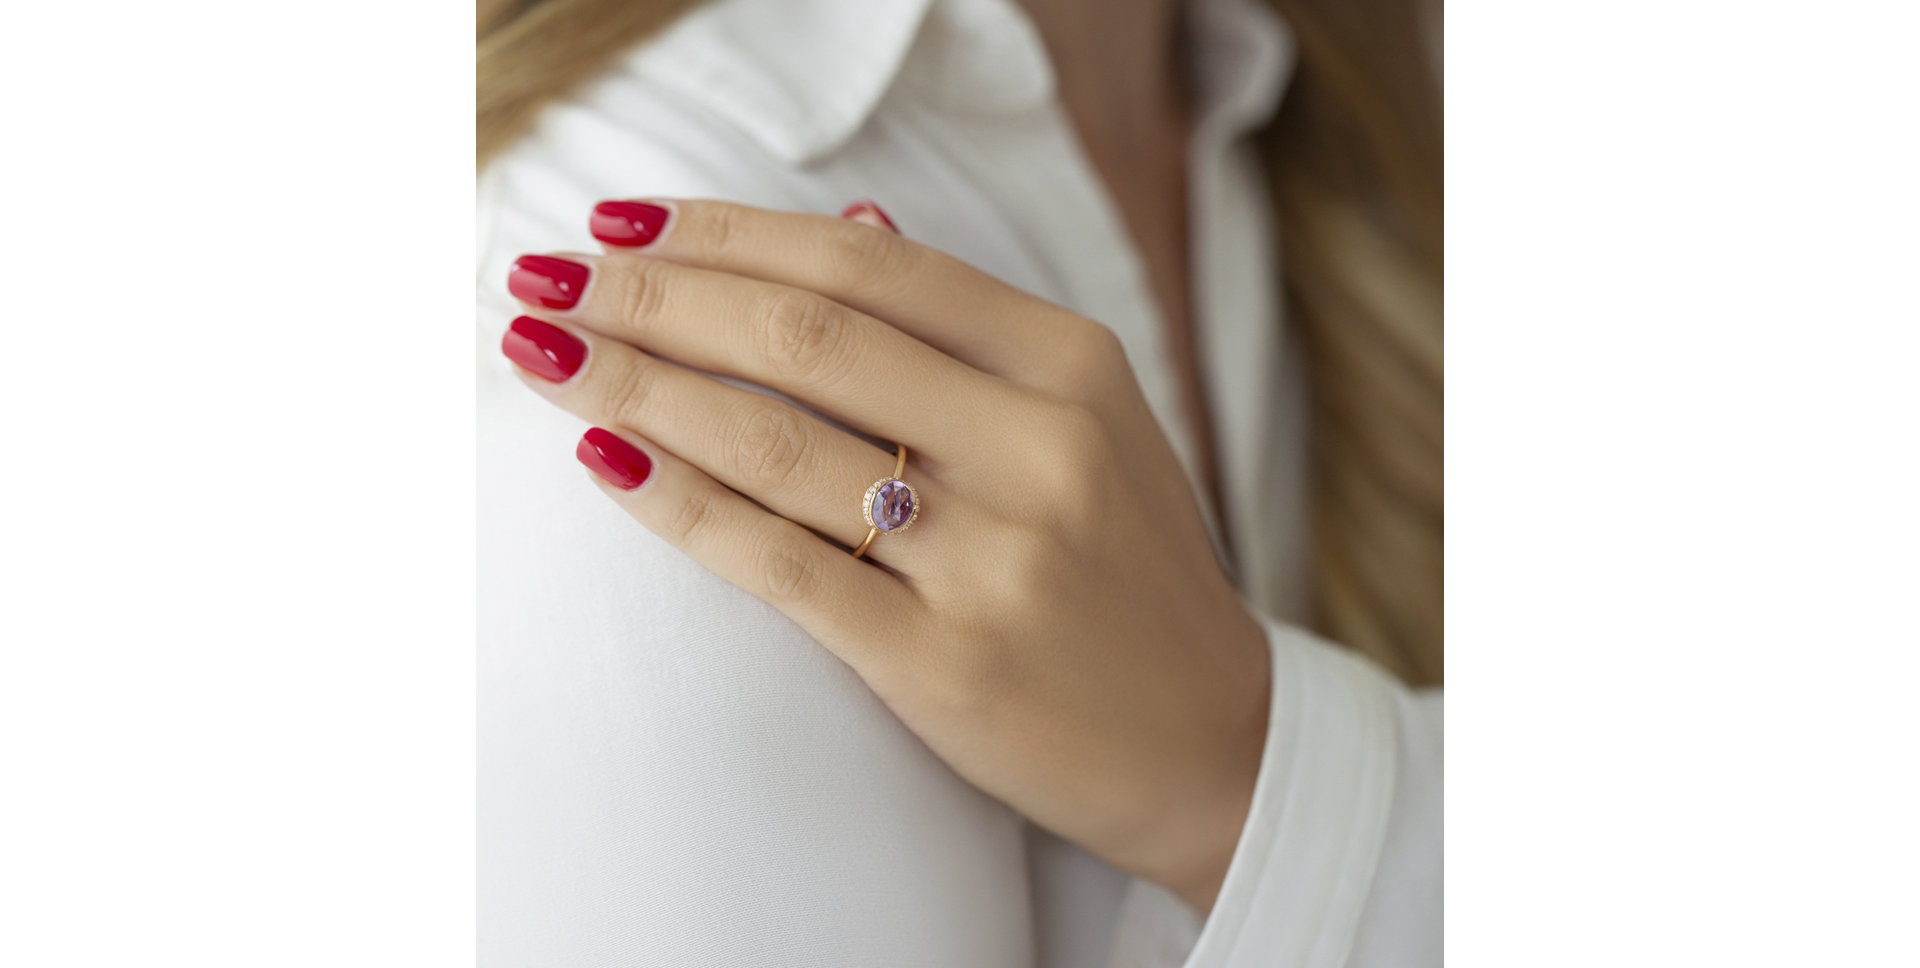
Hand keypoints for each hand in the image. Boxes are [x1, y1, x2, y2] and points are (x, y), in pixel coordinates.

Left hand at [500, 199, 1270, 910]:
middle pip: (806, 335)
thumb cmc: (1126, 571)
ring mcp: (996, 558)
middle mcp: (1040, 447)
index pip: (868, 263)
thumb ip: (969, 329)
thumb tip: (846, 217)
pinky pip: (779, 562)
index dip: (727, 232)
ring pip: (776, 441)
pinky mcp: (946, 662)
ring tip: (541, 347)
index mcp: (1073, 366)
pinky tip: (603, 454)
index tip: (624, 221)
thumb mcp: (1089, 421)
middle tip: (548, 274)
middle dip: (654, 295)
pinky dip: (677, 500)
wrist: (1210, 743)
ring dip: (636, 382)